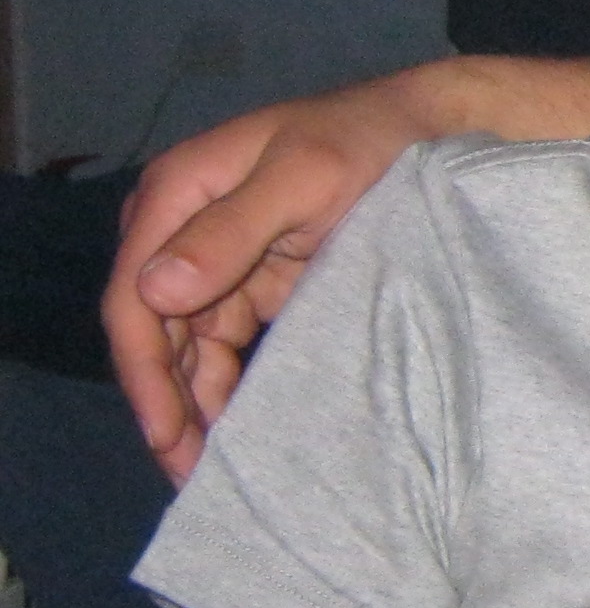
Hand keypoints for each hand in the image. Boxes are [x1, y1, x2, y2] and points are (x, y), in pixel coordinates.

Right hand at [104, 71, 448, 479]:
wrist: (435, 130)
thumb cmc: (369, 140)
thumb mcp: (307, 176)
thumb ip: (233, 230)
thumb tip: (157, 292)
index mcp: (178, 195)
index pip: (135, 295)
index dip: (146, 371)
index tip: (167, 434)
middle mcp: (185, 228)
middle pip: (156, 331)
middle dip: (167, 403)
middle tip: (190, 476)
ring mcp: (220, 257)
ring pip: (190, 346)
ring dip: (195, 404)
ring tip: (211, 471)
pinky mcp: (259, 280)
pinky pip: (226, 343)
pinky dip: (226, 385)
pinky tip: (237, 430)